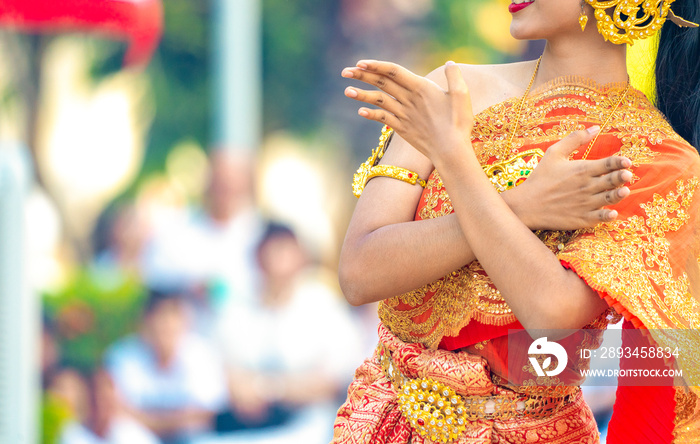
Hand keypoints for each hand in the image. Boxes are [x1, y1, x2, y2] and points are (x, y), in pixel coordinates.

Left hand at [342, 60, 473, 162]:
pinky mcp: (402, 128)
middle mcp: (409, 100)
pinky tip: (360, 112)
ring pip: (379, 101)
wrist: (451, 151)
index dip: (376, 65)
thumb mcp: (462, 95)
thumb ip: (455, 77)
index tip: (361, 62)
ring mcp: (404, 115)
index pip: (394, 71)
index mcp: (421, 88)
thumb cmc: (459, 123)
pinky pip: (383, 119)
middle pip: (382, 83)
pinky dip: (371, 115)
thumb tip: (451, 63)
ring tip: (346, 90)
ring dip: (362, 94)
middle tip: (345, 71)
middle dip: (363, 76)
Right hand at [507, 127, 632, 229]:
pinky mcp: (582, 218)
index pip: (608, 163)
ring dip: (619, 194)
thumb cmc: (540, 178)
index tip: (627, 161)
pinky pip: (599, 217)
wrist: (526, 205)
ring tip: (625, 191)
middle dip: (622, 177)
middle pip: (612, 180)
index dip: (620, 161)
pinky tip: (613, 213)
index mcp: (581, 169)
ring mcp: (585, 204)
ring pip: (609, 198)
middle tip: (628, 175)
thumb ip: (575, 139)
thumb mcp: (553, 153)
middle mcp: (586, 186)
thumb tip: (595, 128)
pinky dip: (608, 215)